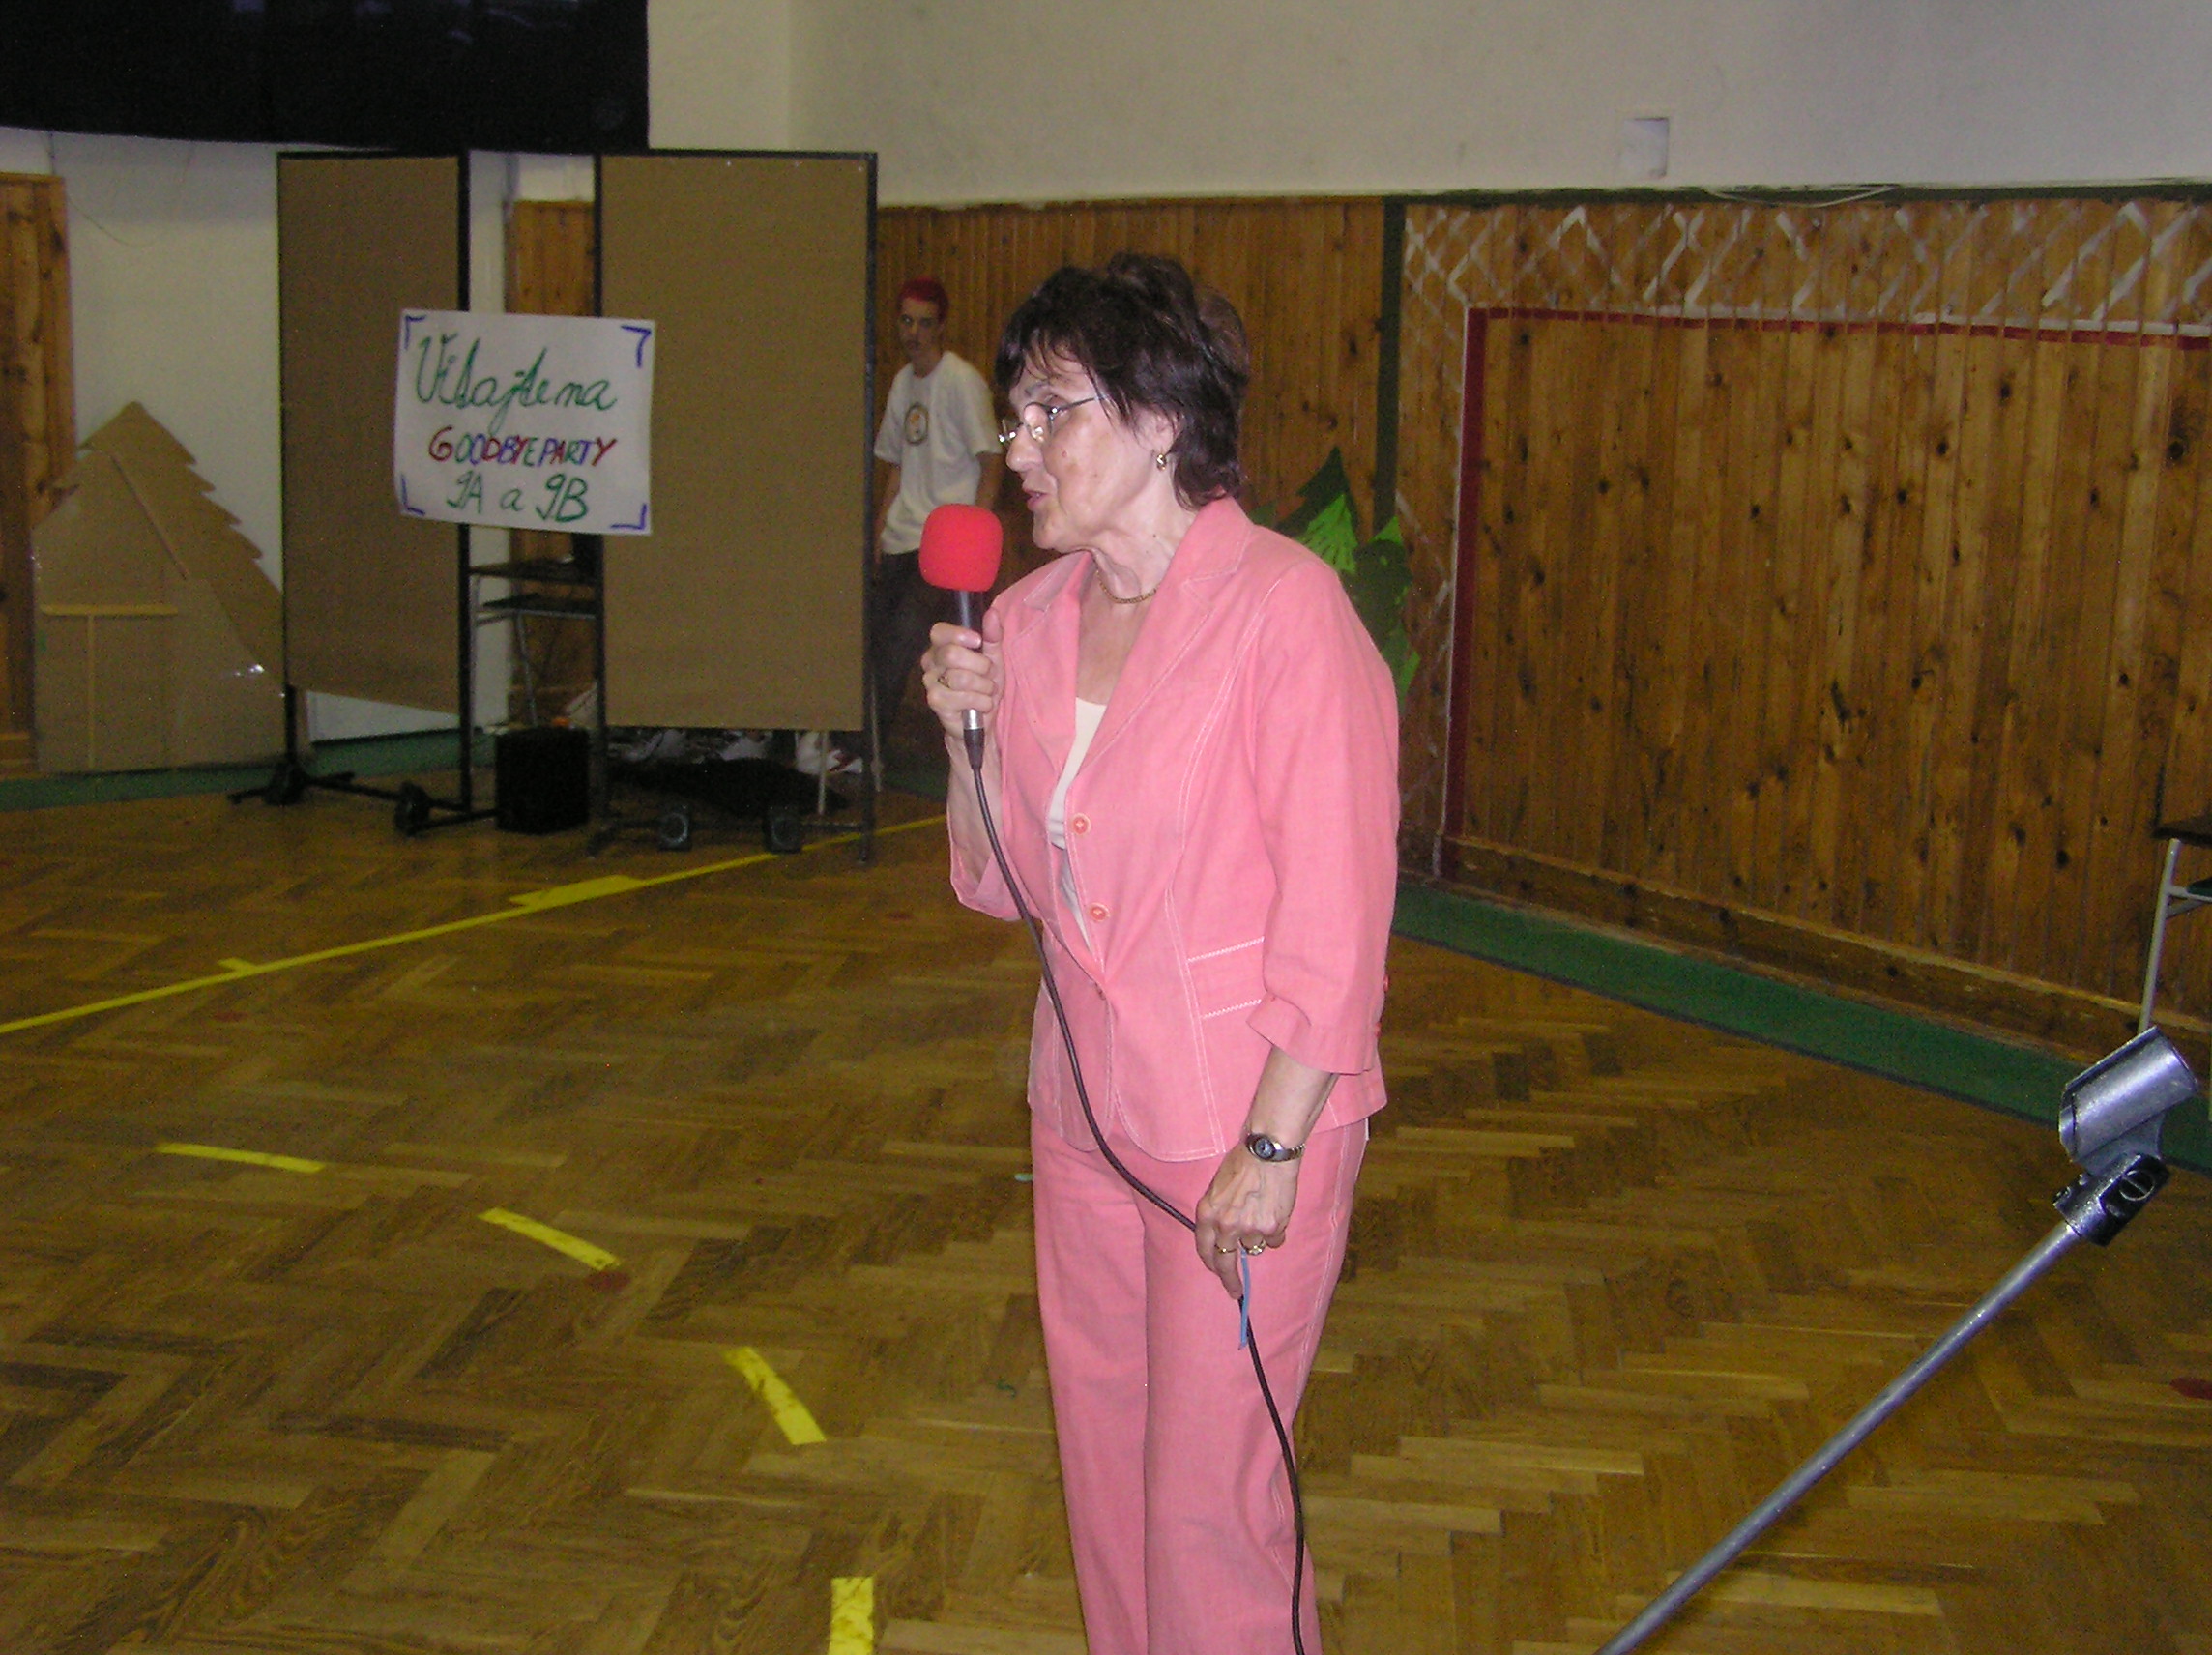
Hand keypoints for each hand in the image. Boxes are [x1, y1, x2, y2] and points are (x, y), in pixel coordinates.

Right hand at [922, 608, 1003, 746]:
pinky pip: (963, 697)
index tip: (978, 641)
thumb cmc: (984, 686)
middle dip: (980, 666)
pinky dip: (981, 702)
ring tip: (986, 692)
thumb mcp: (994, 659)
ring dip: (984, 686)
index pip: (939, 632)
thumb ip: (993, 636)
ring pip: (960, 677)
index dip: (958, 634)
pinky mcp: (935, 702)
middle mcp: (931, 662)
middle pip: (952, 654)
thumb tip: (992, 613)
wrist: (982, 720)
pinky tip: (981, 705)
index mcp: (942, 647)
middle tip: (987, 674)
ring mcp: (931, 683)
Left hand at [1193, 1144, 1299, 1296]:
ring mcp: (1248, 1229)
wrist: (1268, 1151)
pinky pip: (1274, 1241)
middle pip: (1225, 1261)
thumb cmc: (1243, 1161)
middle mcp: (1225, 1225)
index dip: (1211, 1263)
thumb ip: (1219, 1211)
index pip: (1204, 1249)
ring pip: (1254, 1246)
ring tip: (1264, 1210)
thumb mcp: (1218, 1186)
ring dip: (1259, 1236)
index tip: (1216, 1274)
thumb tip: (1226, 1234)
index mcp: (1207, 1213)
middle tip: (1234, 1291)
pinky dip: (1276, 1232)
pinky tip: (1276, 1211)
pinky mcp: (1271, 1229)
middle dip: (1230, 1280)